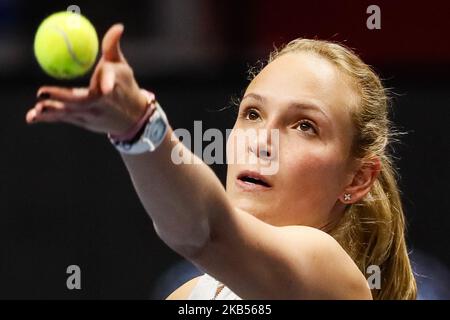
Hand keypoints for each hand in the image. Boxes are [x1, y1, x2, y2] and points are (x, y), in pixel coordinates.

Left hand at [25, 24, 148, 135]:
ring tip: (38, 109)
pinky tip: (33, 117)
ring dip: (52, 111)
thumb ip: (112, 47)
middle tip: (43, 93)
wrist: (133, 118)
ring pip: (69, 113)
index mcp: (112, 88)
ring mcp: (91, 116)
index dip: (107, 83)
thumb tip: (117, 27)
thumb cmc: (125, 87)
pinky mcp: (83, 122)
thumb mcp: (122, 67)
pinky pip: (64, 118)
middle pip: (81, 101)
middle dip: (63, 98)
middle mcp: (101, 103)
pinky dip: (49, 118)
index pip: (110, 84)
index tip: (105, 89)